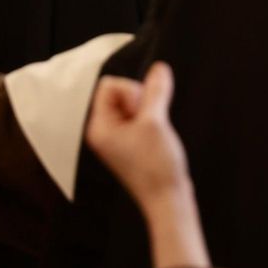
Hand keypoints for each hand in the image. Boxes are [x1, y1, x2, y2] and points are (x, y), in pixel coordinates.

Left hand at [86, 61, 191, 209]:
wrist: (168, 200)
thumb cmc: (156, 166)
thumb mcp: (155, 122)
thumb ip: (156, 90)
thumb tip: (160, 67)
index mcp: (99, 127)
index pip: (109, 85)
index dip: (131, 91)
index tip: (142, 112)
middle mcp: (104, 131)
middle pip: (120, 92)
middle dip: (140, 100)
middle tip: (150, 125)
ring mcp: (117, 137)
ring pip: (133, 104)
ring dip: (149, 110)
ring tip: (155, 134)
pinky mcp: (131, 142)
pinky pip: (140, 116)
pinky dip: (152, 119)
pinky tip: (158, 137)